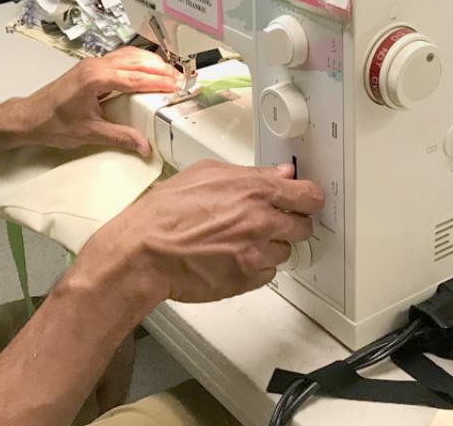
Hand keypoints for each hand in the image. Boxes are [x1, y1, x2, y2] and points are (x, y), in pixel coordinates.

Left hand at [17, 47, 181, 155]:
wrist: (28, 117)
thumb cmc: (51, 123)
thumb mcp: (89, 134)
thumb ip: (120, 137)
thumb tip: (144, 145)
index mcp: (95, 79)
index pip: (136, 78)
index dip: (160, 82)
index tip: (178, 86)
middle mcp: (95, 66)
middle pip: (136, 61)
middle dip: (161, 69)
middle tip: (180, 79)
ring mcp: (92, 64)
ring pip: (129, 55)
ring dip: (151, 63)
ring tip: (169, 74)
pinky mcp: (90, 67)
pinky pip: (119, 58)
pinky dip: (137, 62)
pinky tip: (147, 69)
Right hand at [85, 161, 322, 303]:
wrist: (143, 252)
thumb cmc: (165, 213)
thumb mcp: (205, 173)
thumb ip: (249, 173)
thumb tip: (278, 173)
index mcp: (253, 190)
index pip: (308, 195)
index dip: (309, 198)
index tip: (306, 200)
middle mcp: (260, 222)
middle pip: (303, 227)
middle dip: (291, 223)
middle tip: (270, 222)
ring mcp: (255, 253)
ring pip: (285, 252)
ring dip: (270, 246)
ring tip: (240, 240)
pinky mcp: (246, 280)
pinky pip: (267, 274)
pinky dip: (256, 266)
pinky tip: (232, 257)